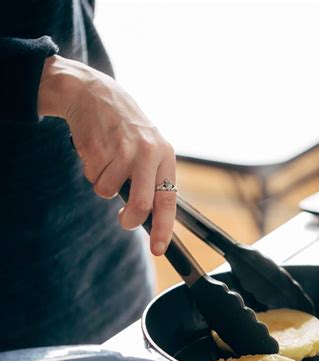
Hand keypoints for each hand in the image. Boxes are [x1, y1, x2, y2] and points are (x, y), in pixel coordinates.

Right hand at [38, 55, 175, 255]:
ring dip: (102, 183)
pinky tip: (95, 150)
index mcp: (164, 155)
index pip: (168, 200)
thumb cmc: (123, 129)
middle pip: (140, 204)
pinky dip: (90, 170)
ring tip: (106, 161)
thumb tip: (151, 219)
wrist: (93, 92)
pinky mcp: (99, 147)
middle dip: (129, 219)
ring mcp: (123, 149)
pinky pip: (92, 177)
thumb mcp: (147, 149)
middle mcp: (148, 152)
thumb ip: (151, 180)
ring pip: (108, 191)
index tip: (158, 249)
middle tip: (123, 219)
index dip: (164, 228)